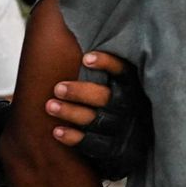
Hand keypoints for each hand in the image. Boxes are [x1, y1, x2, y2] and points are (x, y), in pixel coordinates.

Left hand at [45, 52, 150, 179]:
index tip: (86, 58)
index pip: (123, 72)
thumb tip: (69, 36)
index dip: (107, 64)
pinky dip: (73, 138)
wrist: (135, 146)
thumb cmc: (117, 104)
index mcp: (132, 87)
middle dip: (80, 92)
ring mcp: (123, 130)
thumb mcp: (120, 86)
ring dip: (71, 113)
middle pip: (105, 98)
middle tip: (57, 88)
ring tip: (50, 106)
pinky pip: (93, 144)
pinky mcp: (114, 150)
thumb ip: (103, 69)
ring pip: (95, 121)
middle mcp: (130, 108)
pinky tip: (56, 131)